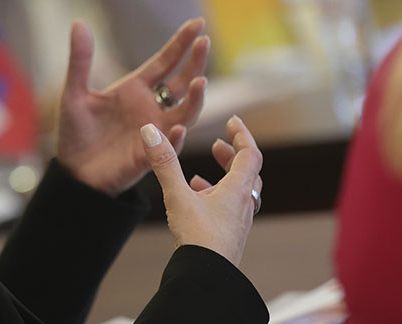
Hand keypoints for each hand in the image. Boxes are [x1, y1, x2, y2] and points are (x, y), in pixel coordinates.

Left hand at [56, 18, 209, 195]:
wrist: (73, 172)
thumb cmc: (75, 132)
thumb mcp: (74, 93)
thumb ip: (80, 60)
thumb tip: (78, 23)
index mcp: (136, 89)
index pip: (165, 62)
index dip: (181, 44)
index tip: (198, 23)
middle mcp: (151, 107)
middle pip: (181, 82)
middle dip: (195, 62)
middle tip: (204, 42)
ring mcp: (155, 131)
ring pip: (185, 113)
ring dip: (194, 99)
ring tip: (199, 81)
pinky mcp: (151, 155)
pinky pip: (169, 146)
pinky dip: (176, 137)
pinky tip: (179, 127)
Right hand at [140, 116, 263, 266]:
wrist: (207, 278)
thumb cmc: (199, 240)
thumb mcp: (177, 195)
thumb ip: (164, 163)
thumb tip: (151, 132)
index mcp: (238, 191)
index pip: (250, 154)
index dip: (242, 135)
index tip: (233, 121)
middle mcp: (243, 205)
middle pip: (247, 173)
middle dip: (232, 155)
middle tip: (218, 145)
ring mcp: (238, 223)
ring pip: (238, 193)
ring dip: (223, 178)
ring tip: (200, 176)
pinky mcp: (229, 236)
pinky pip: (228, 210)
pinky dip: (215, 198)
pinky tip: (195, 203)